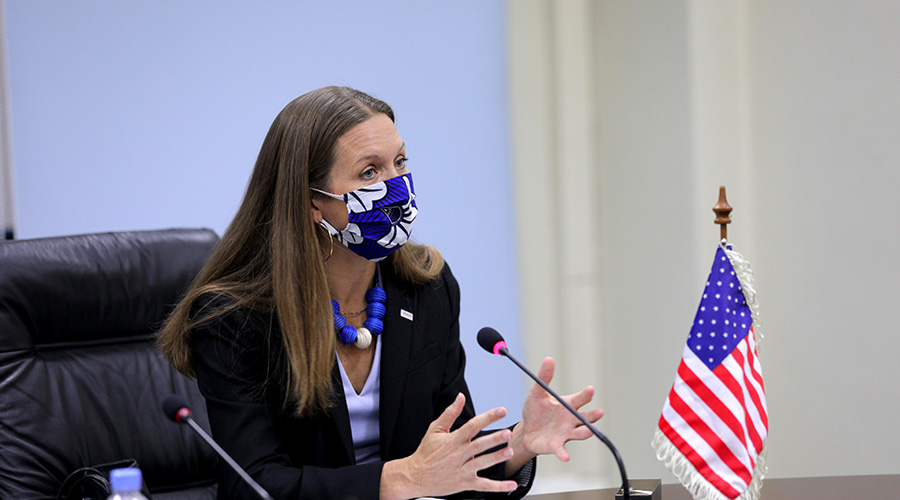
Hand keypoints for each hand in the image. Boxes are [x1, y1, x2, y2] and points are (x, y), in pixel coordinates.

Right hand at [381, 393, 519, 499]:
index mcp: (453, 440)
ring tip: (509, 452)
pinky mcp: (464, 484)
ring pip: (481, 464)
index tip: (501, 410)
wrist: (414, 477)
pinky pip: (483, 486)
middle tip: (507, 434)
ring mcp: (461, 471)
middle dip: (494, 439)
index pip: (472, 426)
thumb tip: (460, 397)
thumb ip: (450, 413)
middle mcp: (458, 455)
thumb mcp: (435, 430)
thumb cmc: (426, 453)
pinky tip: (510, 485)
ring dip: (496, 458)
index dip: (487, 417)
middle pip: (478, 445)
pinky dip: (498, 487)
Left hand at [511, 357, 603, 465]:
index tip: (590, 390)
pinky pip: (562, 450)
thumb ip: (544, 378)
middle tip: (599, 413)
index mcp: (567, 405)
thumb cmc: (535, 411)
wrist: (526, 431)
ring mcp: (565, 433)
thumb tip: (549, 359)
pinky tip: (566, 457)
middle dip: (593, 415)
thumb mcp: (537, 393)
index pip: (580, 399)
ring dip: (585, 432)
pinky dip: (564, 454)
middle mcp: (570, 419)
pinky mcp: (557, 445)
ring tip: (588, 431)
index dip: (586, 395)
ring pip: (579, 433)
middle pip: (586, 417)